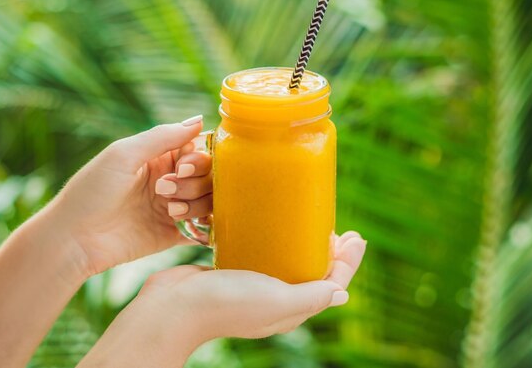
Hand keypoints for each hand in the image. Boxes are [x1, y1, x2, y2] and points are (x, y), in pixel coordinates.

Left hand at [55, 115, 210, 275]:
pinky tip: (186, 224)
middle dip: (194, 182)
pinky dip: (206, 227)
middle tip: (165, 190)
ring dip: (195, 203)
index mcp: (158, 158)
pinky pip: (205, 229)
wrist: (74, 240)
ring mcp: (174, 208)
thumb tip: (200, 119)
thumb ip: (163, 136)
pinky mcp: (174, 234)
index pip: (197, 150)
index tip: (181, 167)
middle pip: (207, 175)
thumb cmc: (91, 191)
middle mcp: (170, 181)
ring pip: (209, 200)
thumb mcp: (124, 154)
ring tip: (170, 211)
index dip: (197, 158)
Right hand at [141, 231, 365, 338]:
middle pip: (313, 271)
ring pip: (289, 261)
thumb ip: (311, 298)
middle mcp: (277, 299)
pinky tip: (275, 223)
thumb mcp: (276, 301)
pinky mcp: (236, 269)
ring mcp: (256, 285)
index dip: (348, 262)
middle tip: (342, 227)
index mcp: (291, 309)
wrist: (173, 306)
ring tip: (312, 222)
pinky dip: (276, 240)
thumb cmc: (226, 304)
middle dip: (331, 251)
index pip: (331, 284)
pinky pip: (264, 253)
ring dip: (304, 243)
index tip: (358, 237)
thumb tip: (342, 295)